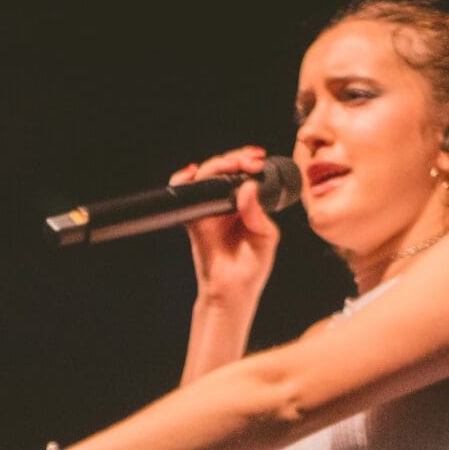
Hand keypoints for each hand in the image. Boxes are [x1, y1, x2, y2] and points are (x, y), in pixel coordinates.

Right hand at [178, 146, 282, 305]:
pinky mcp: (194, 219)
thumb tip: (247, 186)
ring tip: (231, 166)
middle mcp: (226, 204)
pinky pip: (186, 195)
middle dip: (234, 159)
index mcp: (246, 205)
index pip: (244, 174)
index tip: (258, 157)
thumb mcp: (265, 237)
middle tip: (248, 161)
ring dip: (216, 166)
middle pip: (224, 170)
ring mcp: (209, 210)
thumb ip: (257, 212)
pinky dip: (183, 180)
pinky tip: (192, 173)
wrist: (231, 292)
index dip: (248, 161)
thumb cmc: (251, 268)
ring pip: (206, 177)